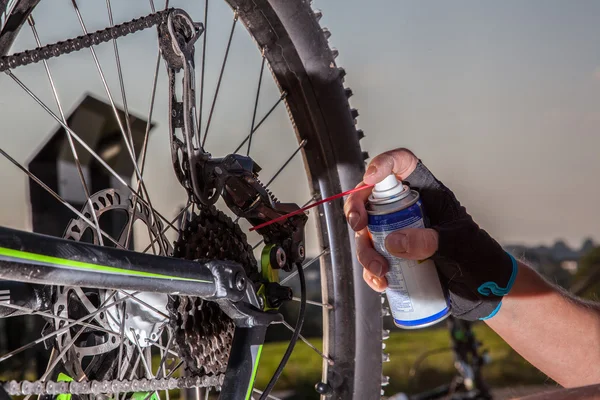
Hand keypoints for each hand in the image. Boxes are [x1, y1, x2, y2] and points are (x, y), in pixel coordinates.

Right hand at [344, 148, 517, 320]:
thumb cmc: (480, 259)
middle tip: (358, 227)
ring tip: (379, 270)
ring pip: (367, 232)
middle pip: (372, 198)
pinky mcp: (395, 256)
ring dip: (365, 251)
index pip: (403, 164)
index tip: (371, 179)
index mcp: (428, 194)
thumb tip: (393, 242)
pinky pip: (372, 257)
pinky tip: (381, 282)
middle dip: (357, 211)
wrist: (485, 291)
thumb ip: (428, 241)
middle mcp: (409, 209)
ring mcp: (399, 232)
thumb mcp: (457, 246)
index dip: (384, 163)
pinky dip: (370, 271)